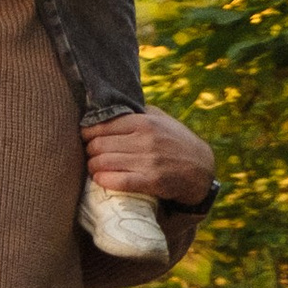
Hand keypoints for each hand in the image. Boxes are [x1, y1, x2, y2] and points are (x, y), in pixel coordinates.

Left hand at [84, 109, 213, 206]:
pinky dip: (103, 180)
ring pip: (103, 162)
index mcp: (145, 121)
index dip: (87, 133)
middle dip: (89, 151)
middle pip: (98, 145)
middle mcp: (146, 139)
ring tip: (94, 168)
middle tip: (91, 155)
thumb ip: (137, 112)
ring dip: (93, 167)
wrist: (201, 169)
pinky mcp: (152, 181)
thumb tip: (108, 107)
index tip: (86, 138)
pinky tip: (101, 179)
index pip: (101, 125)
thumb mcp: (161, 119)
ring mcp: (149, 160)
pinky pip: (116, 180)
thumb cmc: (176, 141)